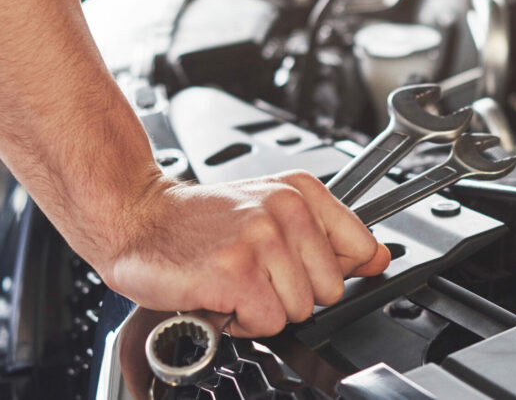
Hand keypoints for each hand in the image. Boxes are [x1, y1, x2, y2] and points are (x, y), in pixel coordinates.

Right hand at [98, 170, 390, 336]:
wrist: (136, 217)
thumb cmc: (198, 221)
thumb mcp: (271, 211)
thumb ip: (329, 235)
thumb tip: (379, 257)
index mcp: (300, 192)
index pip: (360, 248)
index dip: (328, 270)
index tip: (298, 266)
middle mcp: (285, 209)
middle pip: (330, 290)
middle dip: (291, 294)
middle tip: (252, 273)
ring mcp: (261, 239)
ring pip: (299, 311)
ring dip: (261, 309)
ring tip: (233, 281)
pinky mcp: (237, 272)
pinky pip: (268, 323)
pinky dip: (240, 322)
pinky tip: (219, 295)